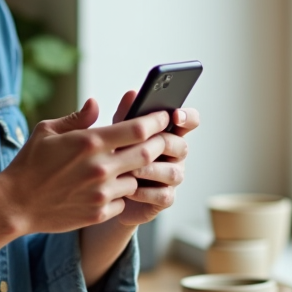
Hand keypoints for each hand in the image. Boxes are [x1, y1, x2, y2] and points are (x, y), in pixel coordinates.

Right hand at [0, 98, 171, 235]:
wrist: (15, 204)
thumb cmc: (29, 163)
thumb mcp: (47, 131)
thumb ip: (77, 118)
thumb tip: (96, 103)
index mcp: (90, 142)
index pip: (137, 129)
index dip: (156, 121)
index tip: (164, 116)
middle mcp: (100, 168)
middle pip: (147, 153)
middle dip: (158, 145)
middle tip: (160, 140)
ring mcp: (101, 193)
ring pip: (136, 180)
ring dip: (134, 172)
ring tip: (124, 167)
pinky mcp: (99, 213)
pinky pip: (122, 201)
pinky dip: (120, 194)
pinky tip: (108, 189)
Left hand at [109, 91, 199, 226]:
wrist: (102, 193)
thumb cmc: (112, 156)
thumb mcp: (115, 133)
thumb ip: (124, 115)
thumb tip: (132, 93)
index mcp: (168, 133)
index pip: (189, 121)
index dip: (187, 117)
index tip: (175, 115)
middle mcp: (175, 154)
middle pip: (181, 146)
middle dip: (161, 145)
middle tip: (141, 145)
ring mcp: (172, 177)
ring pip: (173, 172)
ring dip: (150, 170)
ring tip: (129, 170)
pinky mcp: (164, 199)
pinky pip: (164, 195)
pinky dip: (146, 192)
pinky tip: (129, 190)